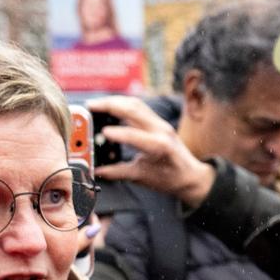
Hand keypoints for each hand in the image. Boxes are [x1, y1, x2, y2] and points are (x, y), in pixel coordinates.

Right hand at [87, 95, 216, 208]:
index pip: (138, 137)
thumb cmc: (169, 178)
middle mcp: (161, 131)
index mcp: (160, 147)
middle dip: (110, 106)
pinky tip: (108, 104)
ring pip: (135, 104)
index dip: (120, 134)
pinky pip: (138, 106)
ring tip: (94, 104)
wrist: (191, 175)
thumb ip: (118, 172)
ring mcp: (160, 123)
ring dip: (114, 101)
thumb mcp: (142, 177)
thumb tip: (96, 171)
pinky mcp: (157, 120)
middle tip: (89, 107)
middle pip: (134, 110)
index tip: (103, 133)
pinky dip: (121, 102)